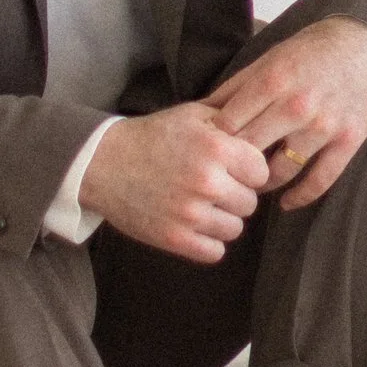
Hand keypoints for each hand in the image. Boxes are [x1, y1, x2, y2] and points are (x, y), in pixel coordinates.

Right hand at [79, 101, 268, 262]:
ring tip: (203, 206)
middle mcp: (207, 182)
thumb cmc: (151, 136)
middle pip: (250, 202)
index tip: (233, 169)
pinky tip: (195, 226)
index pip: (261, 172)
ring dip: (223, 220)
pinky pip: (215, 252)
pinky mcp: (175, 239)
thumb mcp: (191, 115)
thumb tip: (264, 121)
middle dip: (236, 195)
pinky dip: (208, 242)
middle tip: (214, 188)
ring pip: (235, 229)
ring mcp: (191, 214)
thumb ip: (230, 118)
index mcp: (216, 148)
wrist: (102, 162)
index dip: (249, 170)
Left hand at [204, 18, 366, 210]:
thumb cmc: (311, 52)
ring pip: (281, 171)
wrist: (366, 46)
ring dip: (263, 184)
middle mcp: (295, 105)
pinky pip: (319, 180)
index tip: (209, 153)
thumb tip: (200, 113)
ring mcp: (323, 125)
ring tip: (252, 187)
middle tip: (225, 176)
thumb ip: (237, 87)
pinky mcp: (348, 141)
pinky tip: (286, 202)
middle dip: (233, 167)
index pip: (228, 125)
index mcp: (272, 81)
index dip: (213, 143)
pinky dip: (300, 197)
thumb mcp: (270, 59)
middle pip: (249, 151)